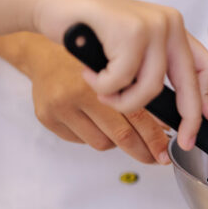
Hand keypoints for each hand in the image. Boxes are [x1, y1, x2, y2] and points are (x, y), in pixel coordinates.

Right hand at [28, 40, 173, 163]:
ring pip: (101, 143)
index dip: (154, 138)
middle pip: (119, 136)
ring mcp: (60, 108)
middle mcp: (77, 93)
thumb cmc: (85, 56)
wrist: (43, 51)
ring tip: (116, 126)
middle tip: (155, 157)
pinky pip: (81, 141)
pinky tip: (93, 121)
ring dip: (115, 141)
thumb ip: (138, 93)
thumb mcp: (116, 66)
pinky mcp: (47, 118)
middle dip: (142, 151)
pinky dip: (93, 136)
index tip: (165, 152)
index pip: (136, 116)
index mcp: (101, 78)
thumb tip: (163, 127)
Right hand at [31, 0, 207, 150]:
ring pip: (149, 89)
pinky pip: (121, 80)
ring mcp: (149, 26)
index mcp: (173, 25)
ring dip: (123, 102)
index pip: (205, 64)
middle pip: (187, 85)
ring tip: (104, 93)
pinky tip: (89, 74)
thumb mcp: (130, 44)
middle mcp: (167, 23)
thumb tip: (189, 108)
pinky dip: (103, 85)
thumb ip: (156, 67)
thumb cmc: (88, 29)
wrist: (52, 2)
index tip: (203, 121)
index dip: (205, 97)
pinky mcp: (128, 31)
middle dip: (183, 120)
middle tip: (172, 146)